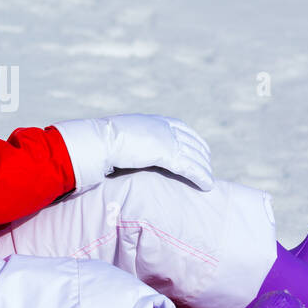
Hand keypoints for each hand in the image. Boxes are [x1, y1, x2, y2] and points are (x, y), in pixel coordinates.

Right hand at [53, 114, 213, 192]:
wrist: (99, 141)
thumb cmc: (102, 142)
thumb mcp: (120, 137)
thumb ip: (130, 141)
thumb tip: (124, 150)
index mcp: (153, 121)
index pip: (181, 128)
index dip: (193, 140)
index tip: (199, 149)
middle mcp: (163, 127)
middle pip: (191, 141)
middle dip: (202, 155)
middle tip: (207, 168)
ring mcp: (166, 140)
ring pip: (194, 155)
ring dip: (204, 169)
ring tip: (209, 181)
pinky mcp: (167, 154)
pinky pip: (190, 167)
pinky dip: (201, 176)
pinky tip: (207, 185)